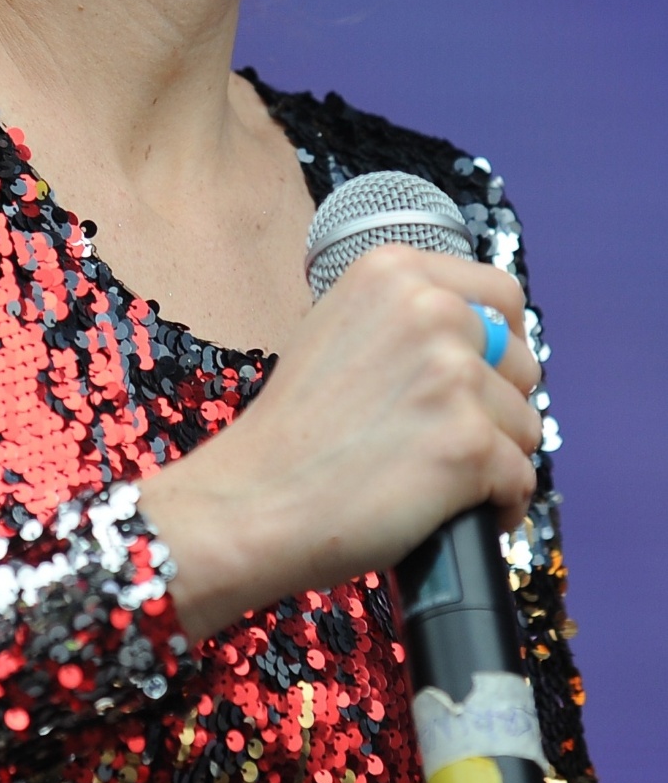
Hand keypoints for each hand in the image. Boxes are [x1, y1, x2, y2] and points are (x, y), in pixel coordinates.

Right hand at [136, 244, 541, 642]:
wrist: (256, 498)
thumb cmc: (294, 428)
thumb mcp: (338, 326)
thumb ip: (405, 317)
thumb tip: (482, 337)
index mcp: (394, 270)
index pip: (501, 292)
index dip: (499, 342)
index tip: (479, 375)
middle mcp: (429, 308)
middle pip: (521, 361)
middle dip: (497, 406)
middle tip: (440, 437)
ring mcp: (453, 375)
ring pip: (526, 425)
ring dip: (495, 459)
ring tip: (437, 477)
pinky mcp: (470, 443)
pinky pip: (521, 480)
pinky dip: (497, 507)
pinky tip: (452, 513)